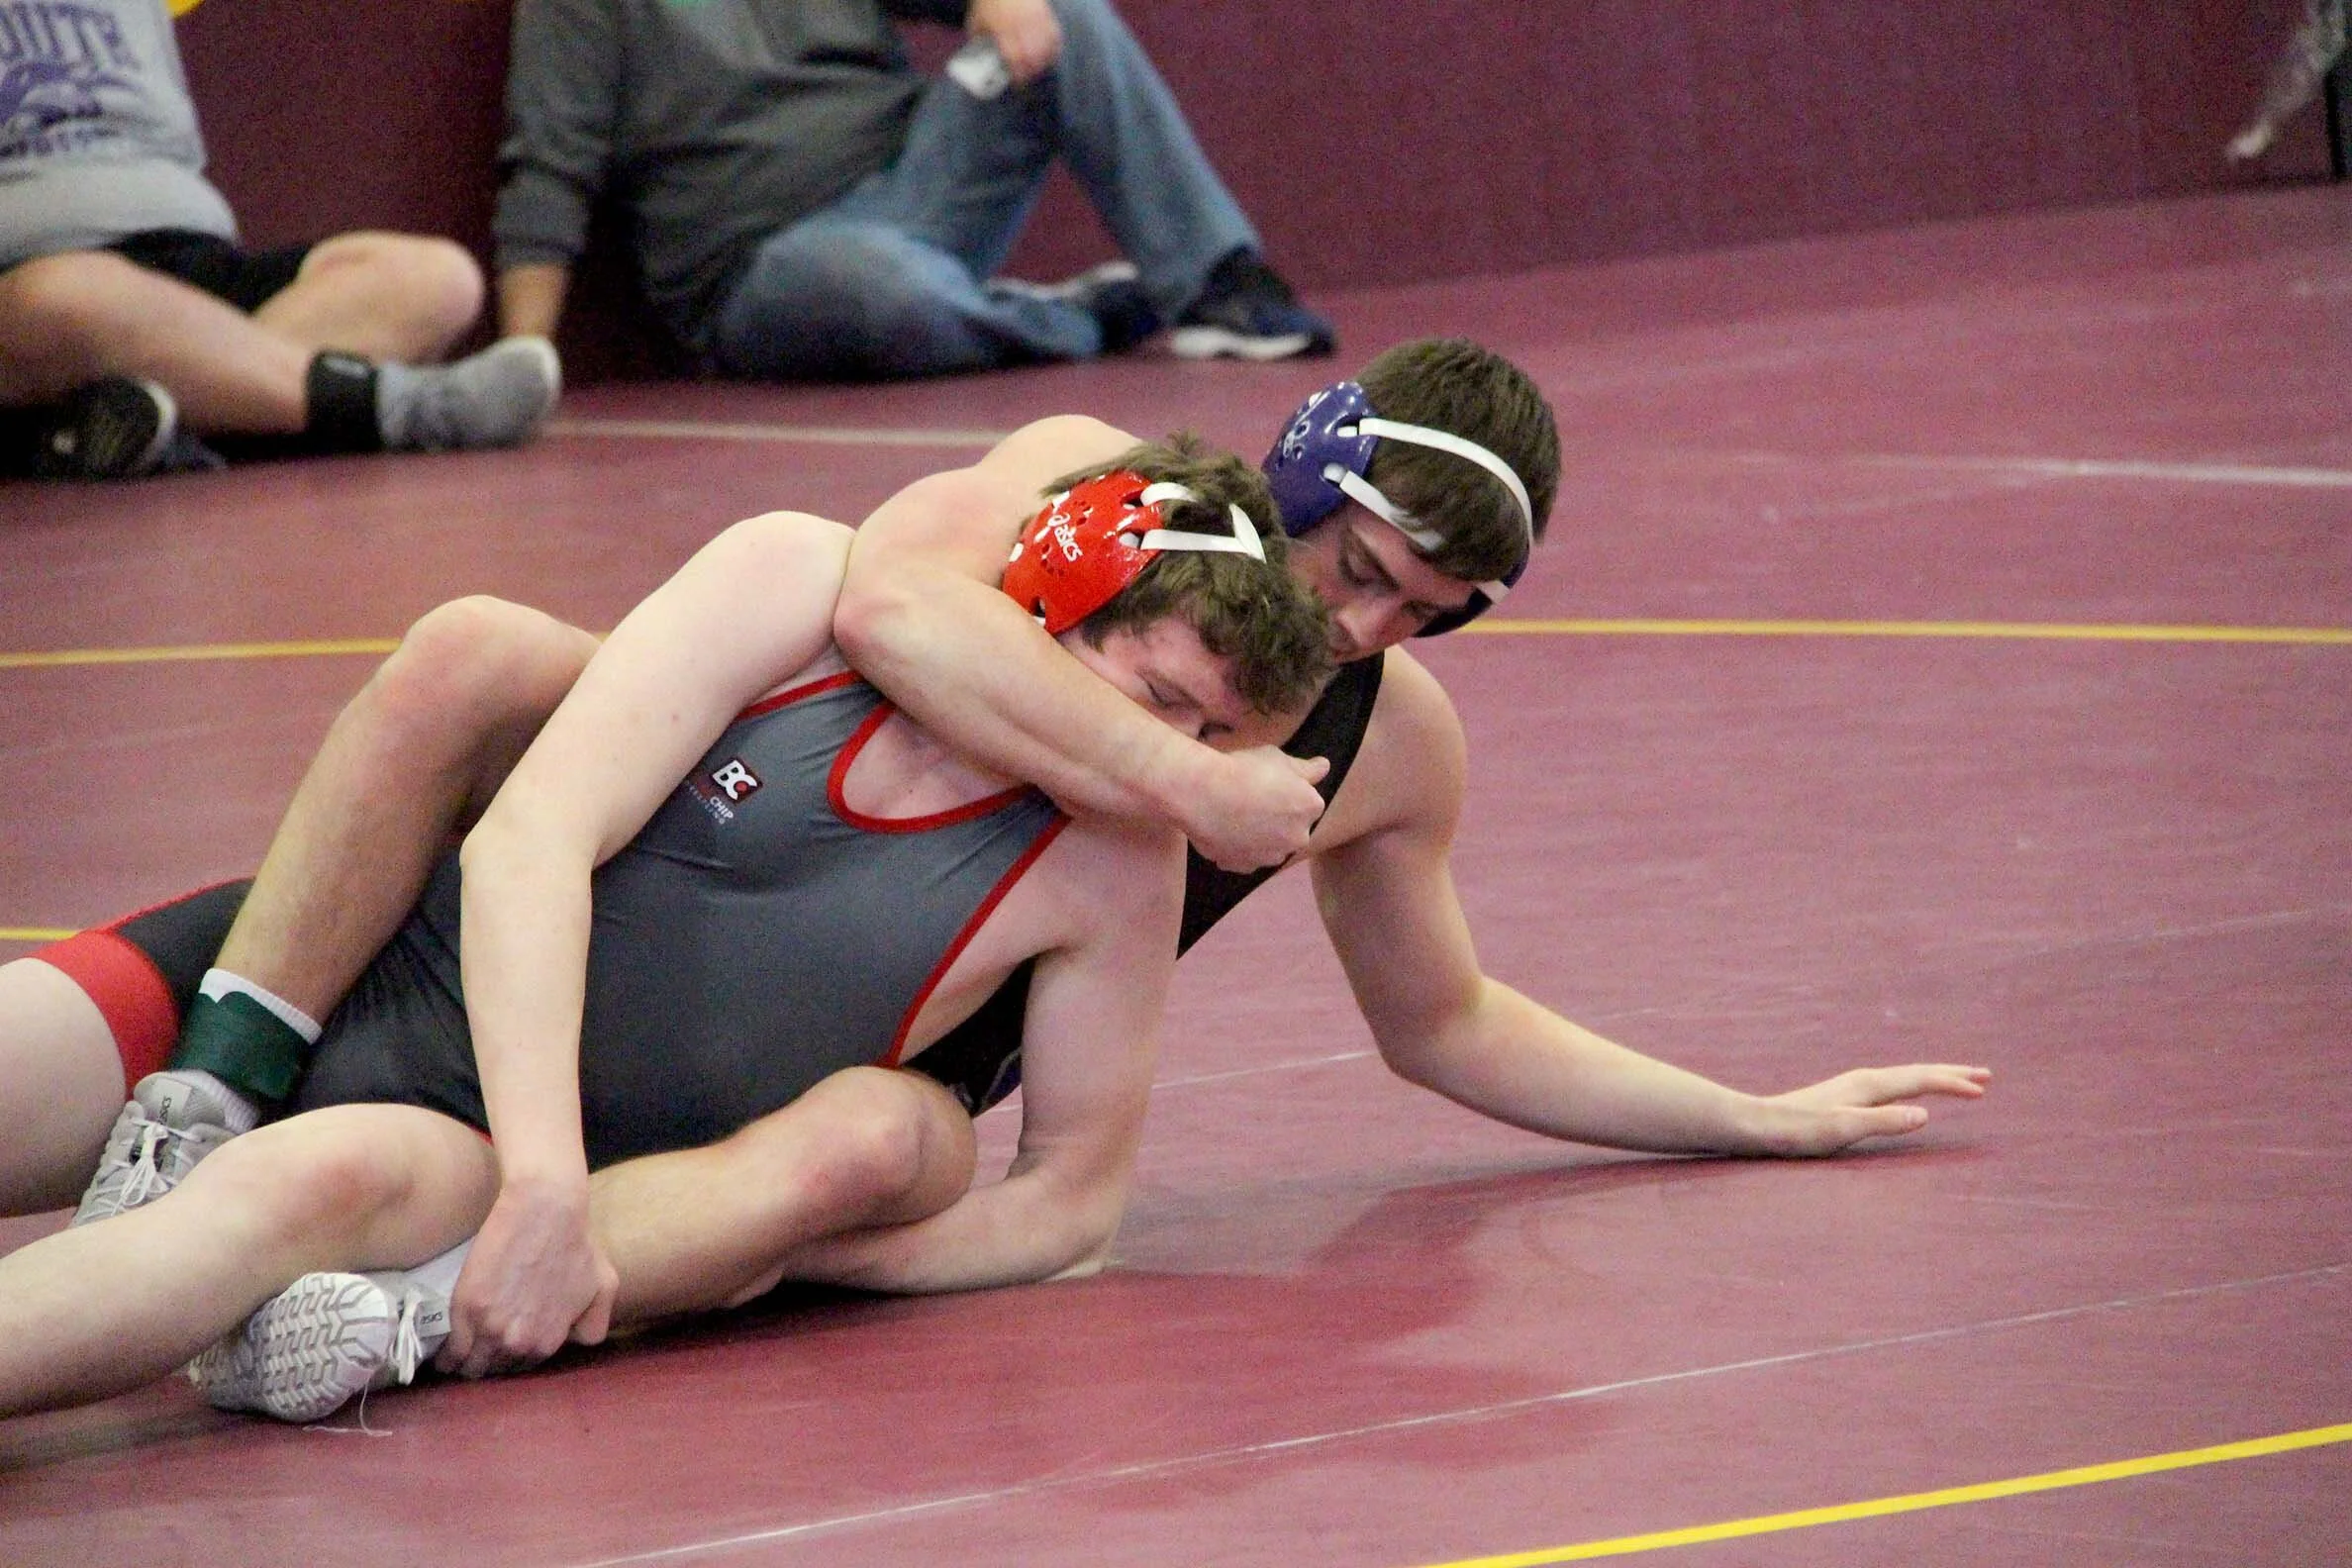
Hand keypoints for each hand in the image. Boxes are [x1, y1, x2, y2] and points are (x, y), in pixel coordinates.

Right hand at [435, 1177, 619, 1377]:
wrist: (544, 1209)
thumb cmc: (577, 1243)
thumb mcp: (603, 1287)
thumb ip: (593, 1324)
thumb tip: (571, 1342)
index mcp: (548, 1342)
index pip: (523, 1367)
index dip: (513, 1357)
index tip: (504, 1348)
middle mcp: (517, 1343)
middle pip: (495, 1369)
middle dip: (491, 1361)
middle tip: (482, 1349)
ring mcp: (488, 1328)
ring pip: (470, 1367)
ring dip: (466, 1364)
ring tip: (460, 1358)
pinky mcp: (464, 1309)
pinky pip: (449, 1352)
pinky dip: (446, 1358)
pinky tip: (444, 1357)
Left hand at [967, 0, 1060, 82]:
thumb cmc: (988, 3)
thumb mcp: (976, 20)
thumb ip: (977, 39)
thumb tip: (978, 58)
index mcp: (1002, 28)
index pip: (1014, 57)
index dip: (1018, 73)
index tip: (1018, 83)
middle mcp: (1021, 25)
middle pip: (1033, 56)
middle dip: (1032, 71)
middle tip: (1028, 77)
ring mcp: (1035, 18)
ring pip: (1047, 47)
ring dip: (1045, 61)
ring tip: (1039, 67)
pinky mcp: (1045, 13)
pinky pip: (1055, 34)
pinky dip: (1054, 47)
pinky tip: (1050, 54)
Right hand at [1180, 748, 1331, 872]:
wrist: (1204, 795)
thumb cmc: (1244, 770)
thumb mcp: (1277, 757)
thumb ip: (1306, 767)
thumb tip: (1323, 767)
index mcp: (1310, 807)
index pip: (1308, 802)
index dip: (1289, 793)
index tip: (1269, 785)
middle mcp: (1298, 837)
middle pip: (1291, 829)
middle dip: (1278, 819)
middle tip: (1252, 800)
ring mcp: (1271, 857)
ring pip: (1270, 847)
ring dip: (1260, 837)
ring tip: (1235, 816)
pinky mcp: (1244, 867)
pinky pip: (1246, 858)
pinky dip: (1239, 848)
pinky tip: (1224, 831)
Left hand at [1755, 1063, 1989, 1155]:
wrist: (1759, 1124)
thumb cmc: (1799, 1132)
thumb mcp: (1842, 1130)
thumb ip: (1883, 1122)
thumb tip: (1925, 1114)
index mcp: (1868, 1086)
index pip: (1920, 1080)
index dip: (1952, 1085)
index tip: (1983, 1090)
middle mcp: (1863, 1080)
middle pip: (1916, 1073)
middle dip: (1951, 1075)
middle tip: (1986, 1076)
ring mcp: (1853, 1087)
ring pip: (1904, 1078)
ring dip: (1934, 1078)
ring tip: (1956, 1081)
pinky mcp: (1845, 1097)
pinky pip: (1892, 1087)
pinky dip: (1912, 1086)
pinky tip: (1908, 1095)